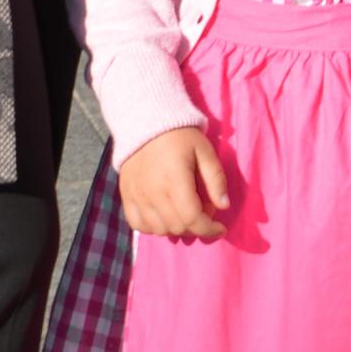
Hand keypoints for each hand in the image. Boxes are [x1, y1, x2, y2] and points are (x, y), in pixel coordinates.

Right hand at [119, 124, 229, 238]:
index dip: (210, 229)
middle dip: (196, 226)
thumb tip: (224, 206)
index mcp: (174, 180)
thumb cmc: (180, 136)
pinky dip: (153, 227)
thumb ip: (216, 179)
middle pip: (178, 227)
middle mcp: (153, 193)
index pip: (193, 219)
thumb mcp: (205, 151)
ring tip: (185, 212)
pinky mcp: (126, 196)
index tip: (221, 228)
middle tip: (204, 211)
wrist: (146, 121)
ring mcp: (137, 196)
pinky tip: (164, 216)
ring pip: (159, 230)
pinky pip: (138, 225)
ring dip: (177, 228)